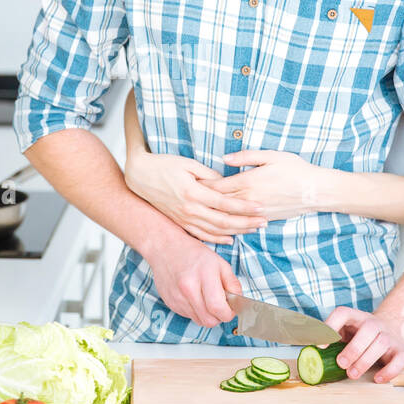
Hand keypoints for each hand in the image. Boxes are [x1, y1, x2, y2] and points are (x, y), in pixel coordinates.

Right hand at [125, 148, 266, 243]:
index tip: (261, 207)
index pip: (226, 203)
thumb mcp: (189, 164)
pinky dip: (217, 239)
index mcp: (194, 192)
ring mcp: (184, 218)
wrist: (140, 176)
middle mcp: (190, 209)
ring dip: (236, 232)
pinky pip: (202, 235)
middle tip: (264, 222)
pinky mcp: (180, 222)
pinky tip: (230, 239)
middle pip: (224, 221)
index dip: (245, 207)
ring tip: (253, 230)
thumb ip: (210, 176)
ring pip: (215, 231)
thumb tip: (228, 184)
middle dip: (246, 222)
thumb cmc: (165, 165)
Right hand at [141, 232, 242, 328]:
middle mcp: (188, 289)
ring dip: (208, 314)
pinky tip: (195, 296)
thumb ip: (232, 283)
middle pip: (209, 320)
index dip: (229, 313)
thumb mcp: (219, 262)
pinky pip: (189, 316)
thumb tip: (238, 303)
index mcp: (203, 275)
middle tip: (221, 304)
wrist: (164, 248)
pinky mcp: (170, 303)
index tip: (232, 308)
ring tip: (207, 298)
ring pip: (200, 321)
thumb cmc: (193, 253)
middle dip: (219, 316)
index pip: (218, 308)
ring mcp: (177, 298)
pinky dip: (196, 311)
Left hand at [199, 149, 323, 220]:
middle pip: (218, 203)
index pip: (217, 186)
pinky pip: (240, 225)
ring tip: (198, 213)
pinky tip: (219, 226)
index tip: (188, 183)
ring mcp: (255, 212)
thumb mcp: (271, 156)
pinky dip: (228, 226)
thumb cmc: (295, 169)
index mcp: (248, 182)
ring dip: (212, 216)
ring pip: (228, 217)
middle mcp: (249, 200)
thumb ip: (246, 156)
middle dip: (202, 201)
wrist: (315, 191)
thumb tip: (225, 159)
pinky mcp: (263, 220)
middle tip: (186, 199)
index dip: (201, 185)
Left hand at [323, 306, 403, 381]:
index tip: (322, 345)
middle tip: (340, 363)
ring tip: (352, 374)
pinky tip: (377, 378)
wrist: (394, 329)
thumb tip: (309, 350)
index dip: (330, 326)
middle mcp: (374, 324)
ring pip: (381, 343)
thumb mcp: (347, 330)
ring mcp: (389, 336)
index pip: (343, 313)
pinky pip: (399, 359)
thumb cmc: (362, 334)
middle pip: (367, 330)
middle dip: (353, 349)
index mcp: (356, 317)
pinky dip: (389, 371)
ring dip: (365, 360)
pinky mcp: (401, 350)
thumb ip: (332, 337)